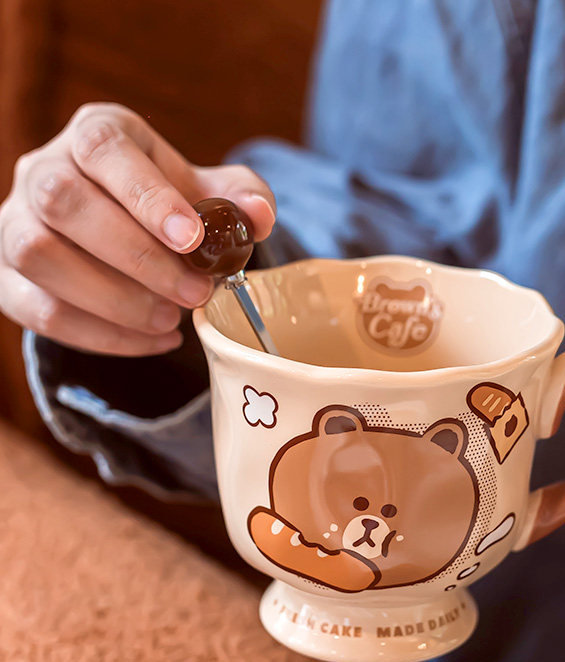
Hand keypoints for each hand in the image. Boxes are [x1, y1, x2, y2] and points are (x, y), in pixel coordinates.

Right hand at [0, 103, 275, 355]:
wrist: (123, 231)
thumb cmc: (168, 205)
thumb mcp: (207, 191)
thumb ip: (237, 196)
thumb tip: (257, 215)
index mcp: (96, 135)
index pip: (104, 148)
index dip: (146, 195)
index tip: (193, 239)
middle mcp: (43, 169)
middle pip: (65, 204)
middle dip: (138, 258)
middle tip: (195, 293)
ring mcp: (15, 223)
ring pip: (39, 257)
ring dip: (114, 300)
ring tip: (171, 320)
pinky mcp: (7, 277)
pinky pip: (38, 310)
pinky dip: (101, 335)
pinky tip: (153, 340)